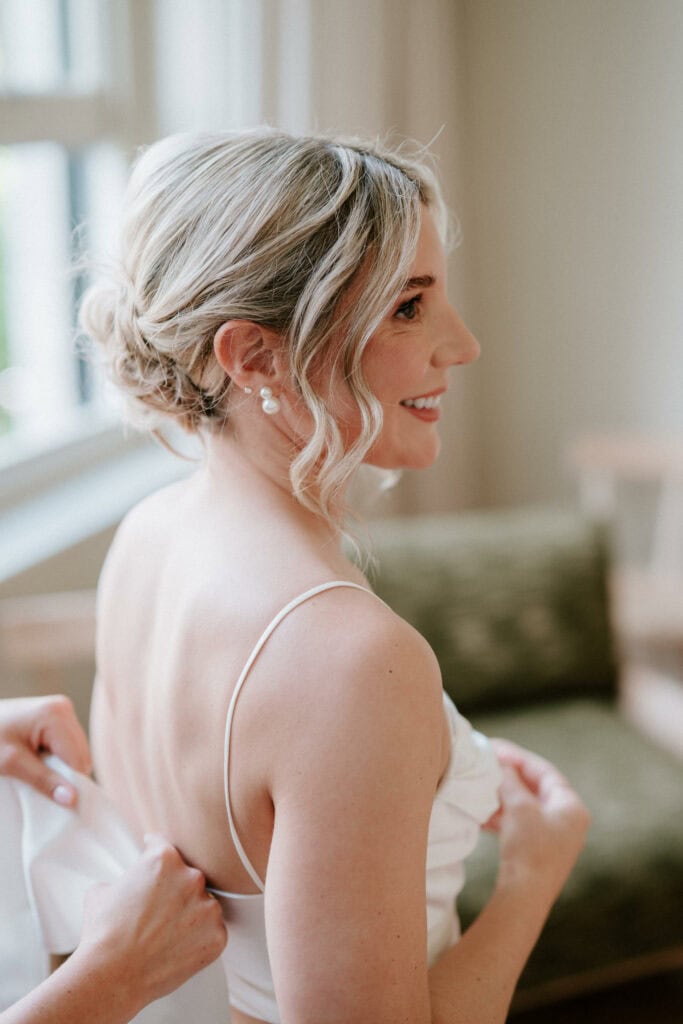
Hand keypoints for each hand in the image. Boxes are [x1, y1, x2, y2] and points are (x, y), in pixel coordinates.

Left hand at [0, 695, 91, 805]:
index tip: (60, 806)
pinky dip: (56, 760)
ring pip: (76, 752)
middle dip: (66, 776)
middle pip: (80, 755)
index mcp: (56, 714)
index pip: (77, 758)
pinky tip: (39, 764)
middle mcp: (64, 709)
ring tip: (35, 774)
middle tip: (42, 790)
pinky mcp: (56, 718)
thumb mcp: (11, 763)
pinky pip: (67, 746)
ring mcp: (61, 712)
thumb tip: (72, 799)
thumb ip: (43, 780)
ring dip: (61, 769)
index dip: (71, 784)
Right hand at [74, 835, 226, 1012]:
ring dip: (191, 914)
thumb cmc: (103, 933)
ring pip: (203, 905)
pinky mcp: (217, 936)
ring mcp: (208, 907)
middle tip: (156, 912)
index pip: (165, 847)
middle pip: (188, 878)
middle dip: (174, 891)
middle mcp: (192, 877)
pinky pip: (212, 931)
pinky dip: (199, 939)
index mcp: (165, 859)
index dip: (154, 854)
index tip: (154, 862)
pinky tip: (176, 948)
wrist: (111, 975)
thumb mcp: (102, 890)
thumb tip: (129, 883)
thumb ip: (125, 879)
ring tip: (165, 935)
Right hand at [488, 738, 590, 902]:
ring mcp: (555, 839)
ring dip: (503, 797)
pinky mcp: (539, 853)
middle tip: (487, 766)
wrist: (525, 896)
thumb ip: (511, 781)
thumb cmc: (529, 847)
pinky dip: (503, 816)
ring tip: (481, 788)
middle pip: (536, 789)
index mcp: (572, 807)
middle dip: (509, 777)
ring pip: (526, 807)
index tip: (496, 749)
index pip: (545, 772)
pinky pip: (520, 825)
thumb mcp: (519, 807)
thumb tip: (502, 764)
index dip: (519, 758)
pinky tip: (482, 814)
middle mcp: (568, 822)